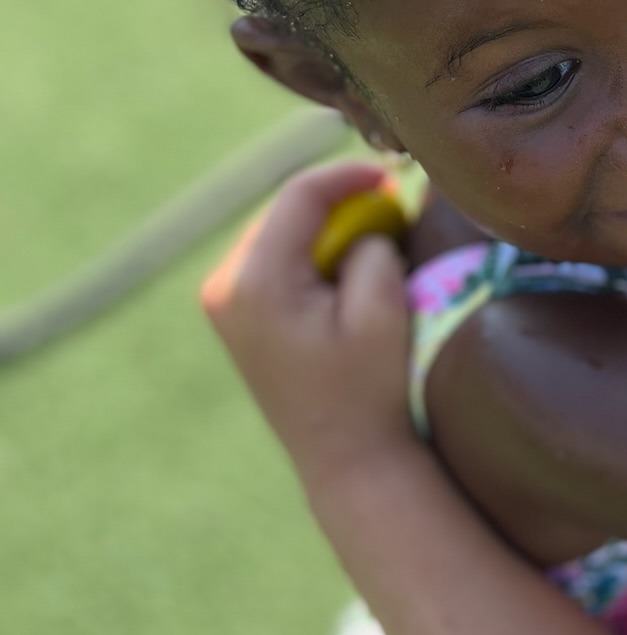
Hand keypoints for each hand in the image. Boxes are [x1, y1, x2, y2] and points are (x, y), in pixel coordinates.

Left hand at [201, 161, 411, 496]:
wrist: (346, 459)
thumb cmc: (370, 390)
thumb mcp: (383, 312)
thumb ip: (372, 247)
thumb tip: (365, 217)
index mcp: (256, 281)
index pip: (299, 195)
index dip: (349, 175)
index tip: (394, 175)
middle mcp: (225, 285)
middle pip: (285, 210)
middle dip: (340, 203)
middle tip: (392, 214)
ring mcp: (223, 302)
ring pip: (281, 231)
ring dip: (328, 228)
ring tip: (375, 244)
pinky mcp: (235, 315)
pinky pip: (275, 258)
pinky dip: (313, 253)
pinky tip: (346, 274)